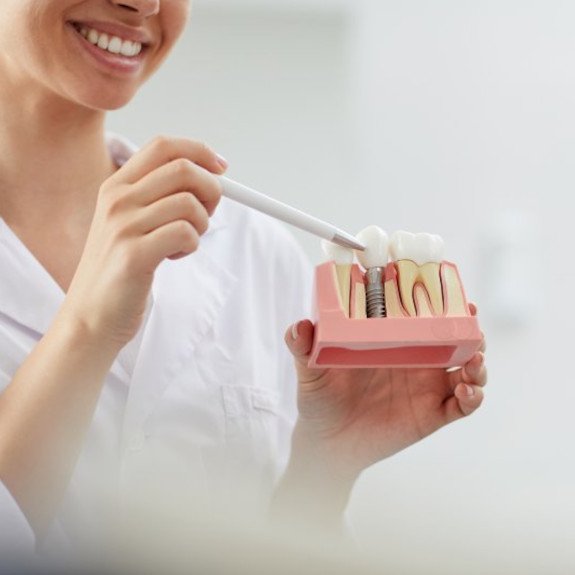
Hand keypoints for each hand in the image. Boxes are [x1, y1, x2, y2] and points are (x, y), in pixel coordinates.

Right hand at [61, 137, 226, 347]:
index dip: (200, 151)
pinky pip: (186, 233)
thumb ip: (160, 198)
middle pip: (183, 169)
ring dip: (200, 225)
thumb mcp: (130, 223)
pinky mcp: (134, 255)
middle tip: (206, 215)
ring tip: (183, 243)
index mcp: (116, 186)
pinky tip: (173, 257)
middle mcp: (117, 199)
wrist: (90, 317)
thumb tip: (210, 177)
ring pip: (189, 203)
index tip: (222, 168)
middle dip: (211, 190)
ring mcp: (122, 226)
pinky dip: (192, 245)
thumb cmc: (119, 271)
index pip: (164, 146)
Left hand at [285, 305, 486, 480]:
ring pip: (467, 367)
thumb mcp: (311, 369)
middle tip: (471, 320)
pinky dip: (473, 395)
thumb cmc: (320, 398)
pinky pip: (463, 404)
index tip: (451, 289)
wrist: (327, 442)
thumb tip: (299, 326)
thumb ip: (303, 347)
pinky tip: (466, 390)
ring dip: (478, 360)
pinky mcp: (432, 414)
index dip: (442, 301)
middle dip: (470, 327)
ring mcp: (427, 386)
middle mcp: (416, 359)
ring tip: (473, 360)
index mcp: (393, 340)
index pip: (423, 315)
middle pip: (455, 337)